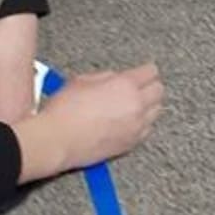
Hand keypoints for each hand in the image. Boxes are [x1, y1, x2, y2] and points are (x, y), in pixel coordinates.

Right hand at [16, 63, 163, 181]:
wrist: (56, 140)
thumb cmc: (64, 111)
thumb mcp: (82, 80)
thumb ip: (106, 77)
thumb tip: (115, 79)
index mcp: (125, 85)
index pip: (151, 72)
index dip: (145, 70)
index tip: (142, 71)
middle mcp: (135, 105)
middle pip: (159, 90)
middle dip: (150, 86)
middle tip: (140, 86)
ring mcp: (135, 126)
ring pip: (156, 111)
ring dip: (148, 105)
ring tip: (135, 103)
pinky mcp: (130, 143)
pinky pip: (147, 129)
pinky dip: (142, 123)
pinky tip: (130, 121)